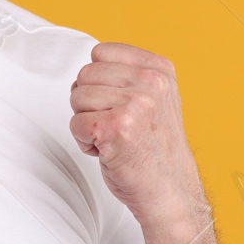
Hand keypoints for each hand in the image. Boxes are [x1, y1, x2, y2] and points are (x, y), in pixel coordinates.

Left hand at [69, 42, 203, 228]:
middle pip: (85, 74)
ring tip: (114, 138)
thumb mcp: (155, 98)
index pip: (101, 52)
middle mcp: (151, 83)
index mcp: (160, 69)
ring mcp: (135, 104)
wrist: (169, 191)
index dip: (99, 81)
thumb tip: (88, 67)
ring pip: (76, 97)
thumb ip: (128, 75)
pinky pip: (75, 124)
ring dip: (87, 123)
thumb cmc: (155, 149)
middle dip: (90, 102)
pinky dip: (84, 142)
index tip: (119, 104)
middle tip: (116, 126)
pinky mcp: (116, 128)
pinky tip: (108, 150)